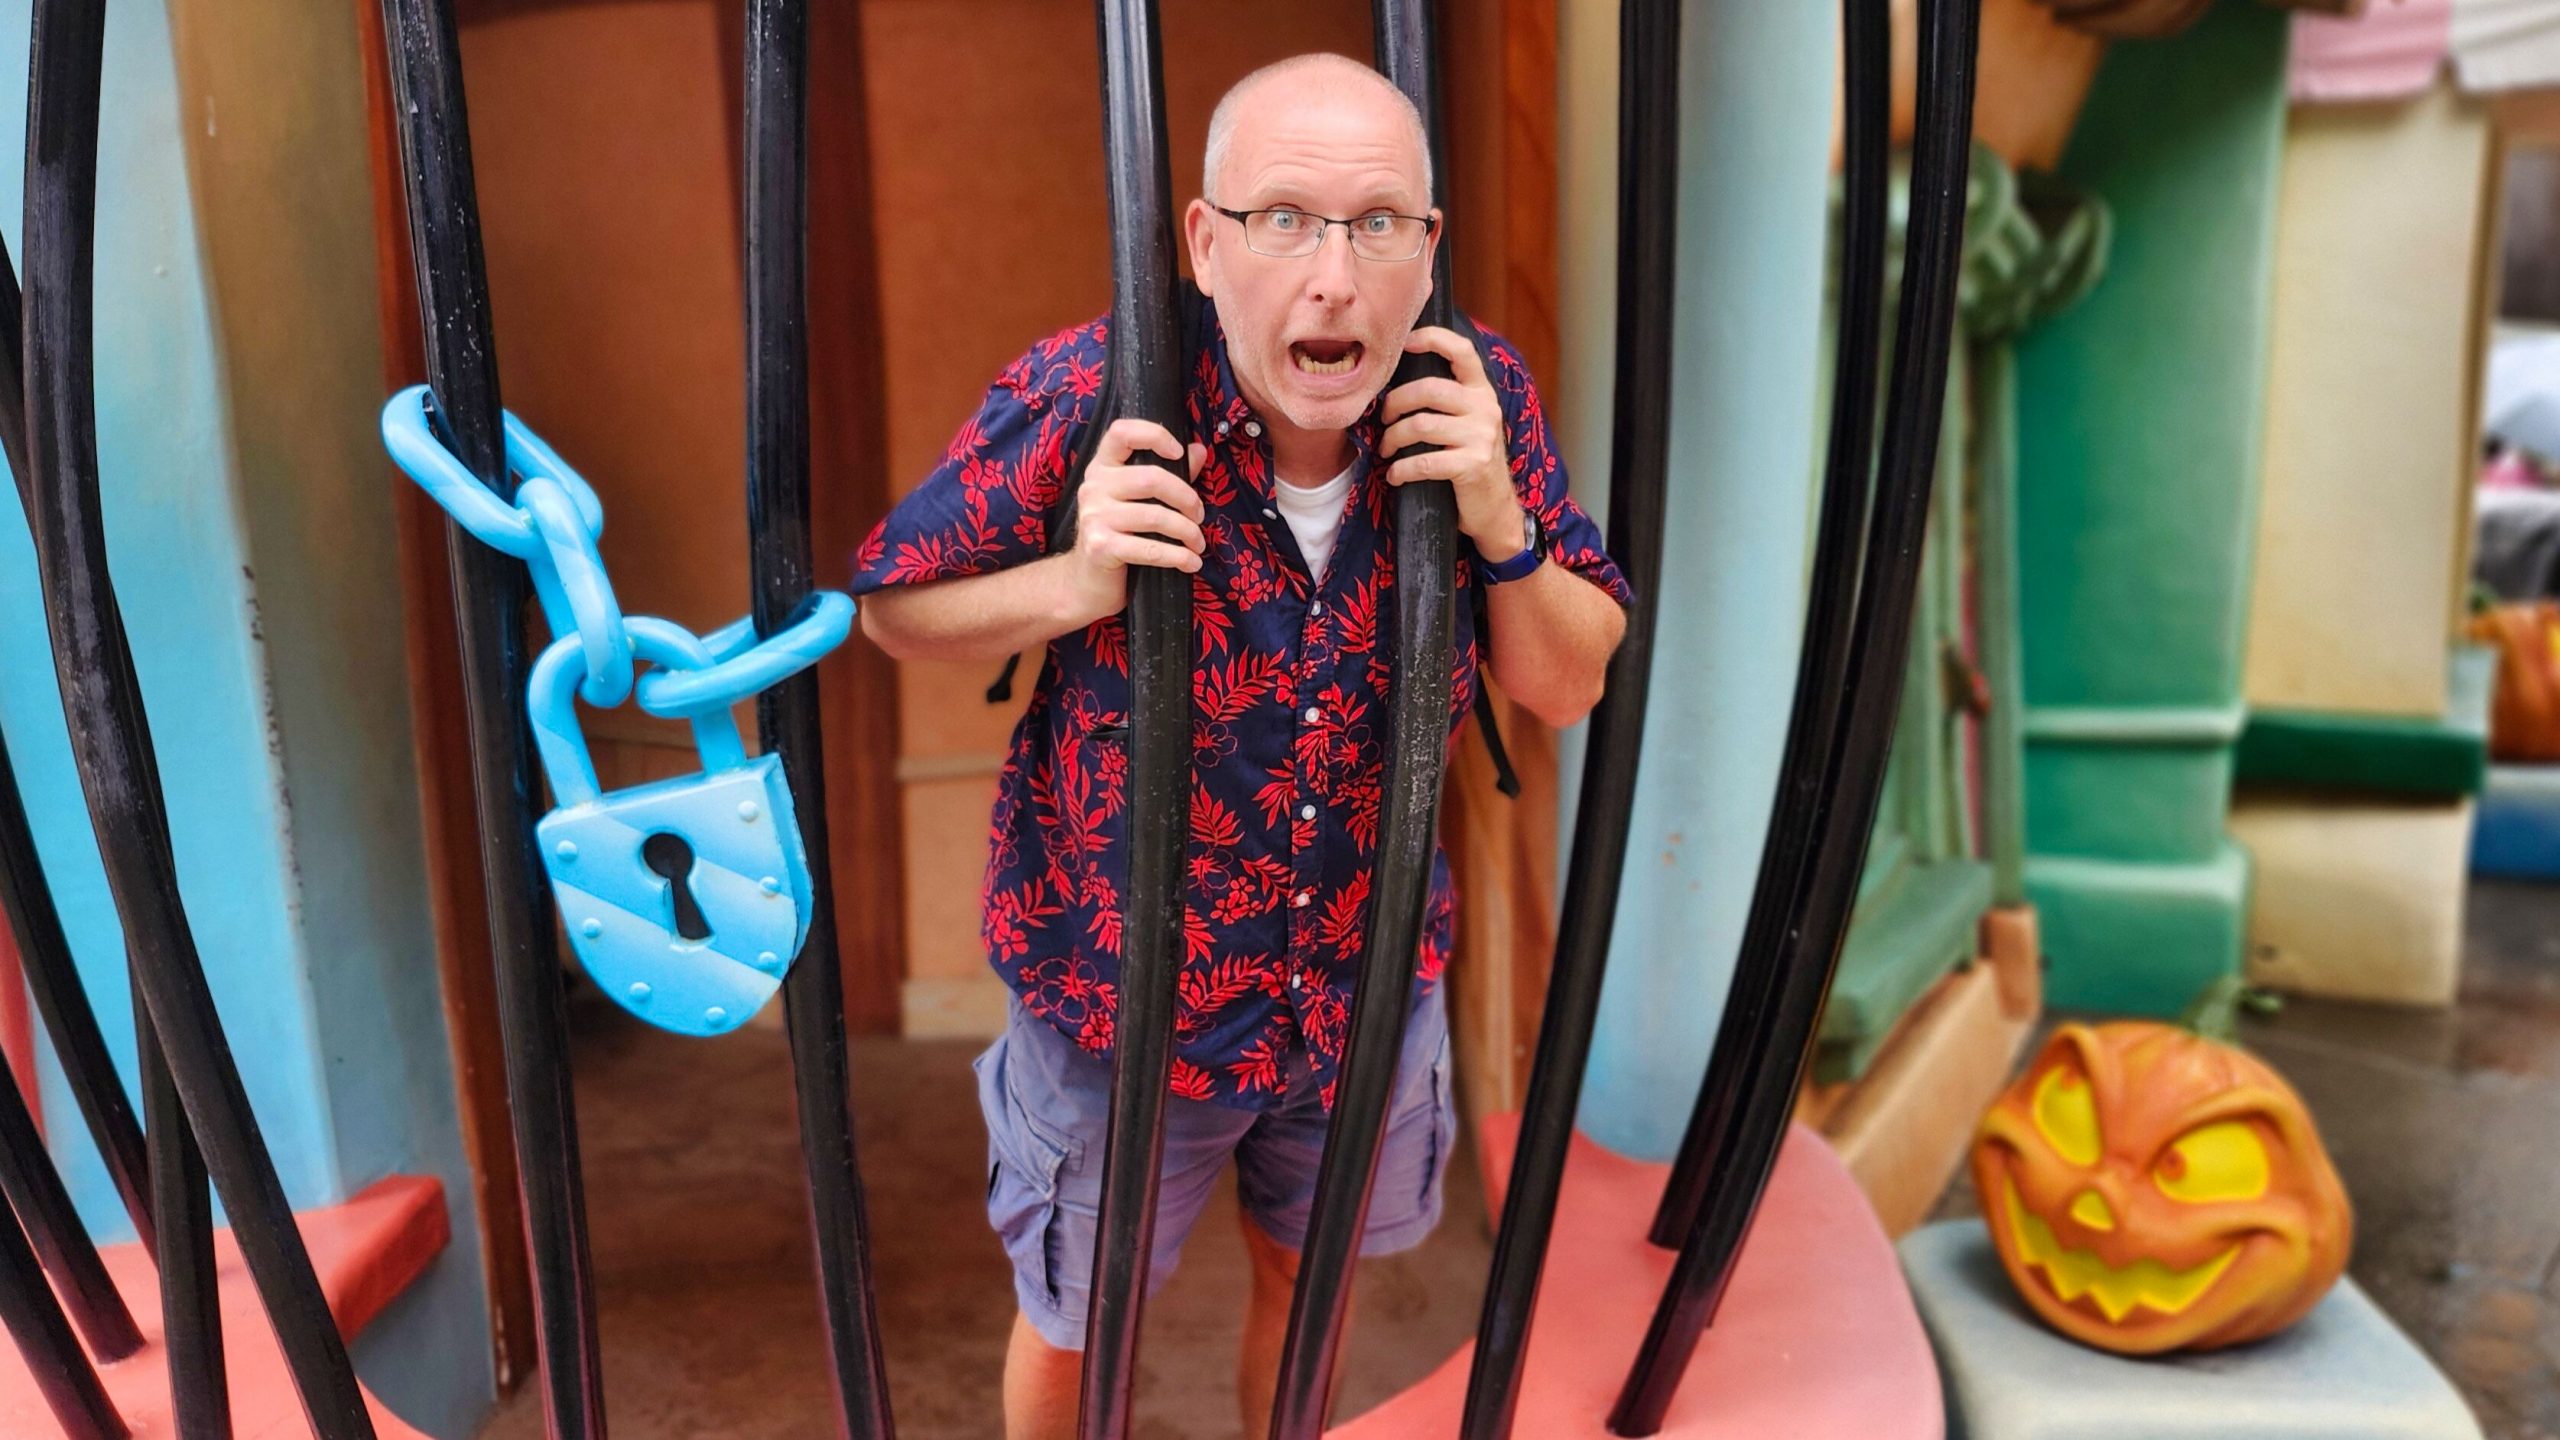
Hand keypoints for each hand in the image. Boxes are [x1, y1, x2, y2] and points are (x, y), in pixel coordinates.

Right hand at [1064, 418, 1208, 615]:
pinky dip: (1177, 557)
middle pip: (1152, 478)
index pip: (1122, 432)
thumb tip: (1199, 450)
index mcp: (1103, 467)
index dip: (1154, 435)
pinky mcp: (1100, 547)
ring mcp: (1094, 516)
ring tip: (1197, 543)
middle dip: (1187, 499)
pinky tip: (1190, 562)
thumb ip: (1169, 474)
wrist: (1087, 581)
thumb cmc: (1119, 535)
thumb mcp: (1140, 500)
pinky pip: (1149, 549)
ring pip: (1156, 516)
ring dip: (1187, 532)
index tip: (1179, 452)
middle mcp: (1094, 486)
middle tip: (1199, 517)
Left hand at [1380, 326, 1524, 560]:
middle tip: (1383, 419)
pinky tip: (1394, 476)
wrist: (1494, 509)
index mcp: (1482, 391)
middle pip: (1428, 389)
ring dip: (1392, 439)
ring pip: (1420, 425)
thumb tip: (1395, 381)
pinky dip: (1400, 470)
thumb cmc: (1468, 461)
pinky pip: (1423, 461)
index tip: (1404, 343)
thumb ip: (1445, 400)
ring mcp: (1481, 436)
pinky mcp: (1473, 465)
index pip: (1461, 351)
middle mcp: (1485, 408)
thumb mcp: (1466, 423)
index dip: (1432, 339)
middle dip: (1394, 403)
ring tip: (1386, 449)